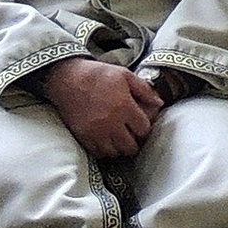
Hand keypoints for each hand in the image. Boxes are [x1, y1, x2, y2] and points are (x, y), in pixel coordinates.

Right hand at [36, 57, 164, 159]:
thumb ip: (145, 90)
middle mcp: (111, 123)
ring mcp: (95, 132)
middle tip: (133, 135)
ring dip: (121, 148)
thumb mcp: (126, 75)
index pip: (144, 129)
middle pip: (130, 146)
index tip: (142, 124)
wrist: (68, 79)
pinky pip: (98, 152)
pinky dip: (105, 150)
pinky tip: (108, 141)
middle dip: (135, 142)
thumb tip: (159, 103)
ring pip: (115, 152)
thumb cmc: (99, 74)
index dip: (146, 128)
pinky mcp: (82, 136)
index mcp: (124, 107)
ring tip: (121, 139)